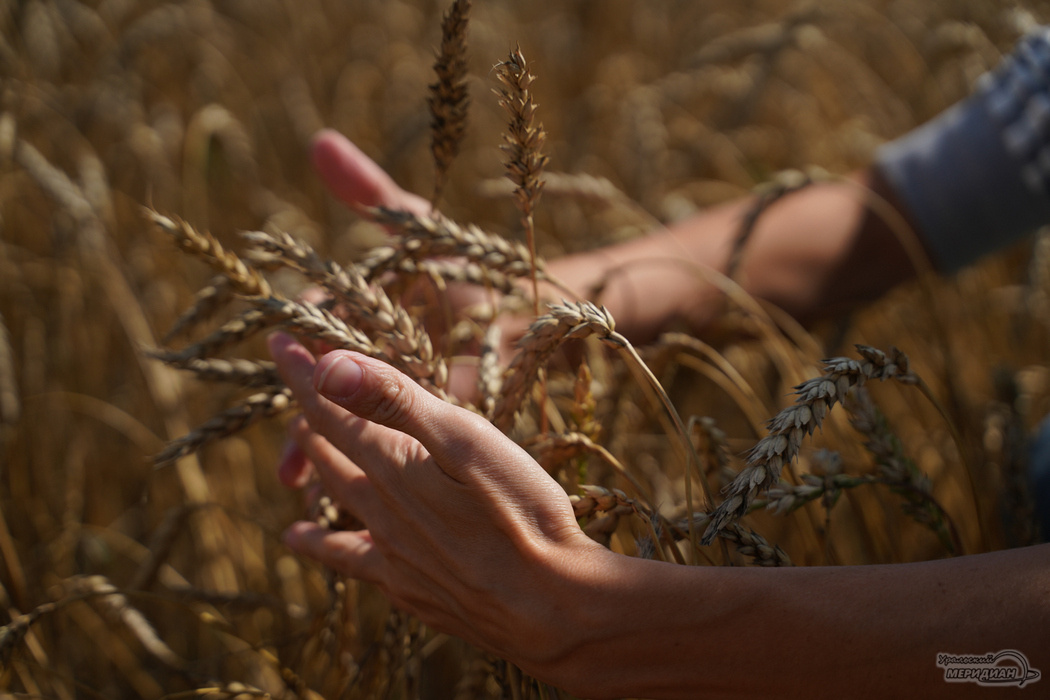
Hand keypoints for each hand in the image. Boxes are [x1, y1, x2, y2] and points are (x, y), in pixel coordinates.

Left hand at [268, 332, 613, 682]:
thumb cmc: (521, 514)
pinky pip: (352, 561)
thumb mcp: (468, 441)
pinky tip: (318, 548)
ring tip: (290, 470)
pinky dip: (324, 547)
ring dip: (314, 475)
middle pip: (329, 452)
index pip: (331, 408)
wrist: (551, 607)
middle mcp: (381, 510)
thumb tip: (329, 367)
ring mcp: (393, 554)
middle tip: (296, 391)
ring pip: (336, 504)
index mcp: (394, 466)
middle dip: (308, 414)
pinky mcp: (411, 589)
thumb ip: (397, 402)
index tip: (277, 339)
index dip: (302, 372)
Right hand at [278, 130, 502, 486]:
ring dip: (334, 462)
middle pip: (330, 395)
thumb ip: (373, 196)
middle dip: (307, 427)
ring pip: (358, 431)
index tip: (283, 357)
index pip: (324, 332)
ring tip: (315, 496)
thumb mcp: (426, 234)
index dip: (300, 345)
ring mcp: (403, 397)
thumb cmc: (482, 267)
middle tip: (292, 464)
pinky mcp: (433, 427)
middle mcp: (376, 360)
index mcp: (366, 319)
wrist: (550, 310)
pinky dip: (377, 476)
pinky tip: (359, 505)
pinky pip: (398, 454)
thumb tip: (320, 142)